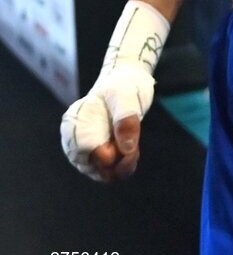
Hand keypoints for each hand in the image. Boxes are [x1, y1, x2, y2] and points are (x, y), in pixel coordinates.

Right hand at [60, 64, 154, 181]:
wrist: (126, 81)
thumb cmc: (124, 84)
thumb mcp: (127, 96)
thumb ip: (126, 119)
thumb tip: (126, 149)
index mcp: (74, 124)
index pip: (87, 154)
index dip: (111, 154)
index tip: (130, 147)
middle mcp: (75, 140)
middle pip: (95, 169)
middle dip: (119, 164)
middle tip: (135, 149)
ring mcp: (85, 149)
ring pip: (102, 174)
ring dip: (122, 166)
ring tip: (134, 147)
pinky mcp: (97, 154)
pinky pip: (108, 171)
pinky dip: (122, 166)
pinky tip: (132, 150)